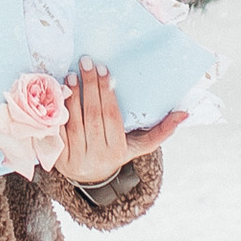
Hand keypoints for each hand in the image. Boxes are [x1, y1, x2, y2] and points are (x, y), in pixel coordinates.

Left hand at [57, 61, 185, 187]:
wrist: (90, 177)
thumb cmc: (117, 152)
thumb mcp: (140, 145)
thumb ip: (162, 130)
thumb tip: (184, 114)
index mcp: (117, 151)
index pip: (111, 117)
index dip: (107, 93)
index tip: (104, 70)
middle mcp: (96, 156)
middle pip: (92, 116)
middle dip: (89, 87)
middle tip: (86, 63)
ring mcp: (75, 158)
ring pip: (73, 122)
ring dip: (72, 95)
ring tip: (72, 74)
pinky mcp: (58, 157)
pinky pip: (56, 130)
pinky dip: (57, 110)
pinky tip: (58, 92)